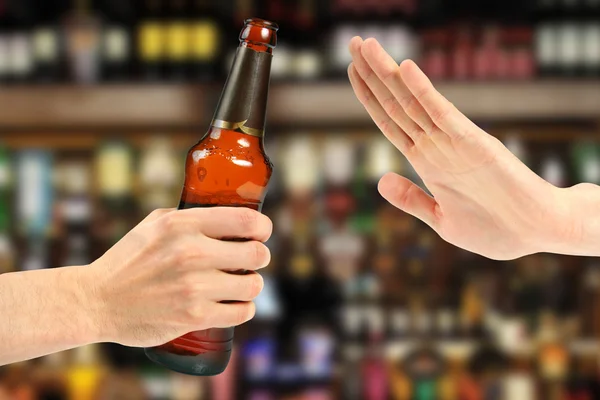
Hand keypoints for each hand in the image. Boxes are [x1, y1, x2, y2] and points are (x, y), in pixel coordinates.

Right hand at [84, 207, 271, 346]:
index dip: (263, 227)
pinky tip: (235, 304)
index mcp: (183, 224)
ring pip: (253, 285)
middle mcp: (191, 252)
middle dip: (260, 257)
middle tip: (251, 261)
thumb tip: (225, 213)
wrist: (96, 301)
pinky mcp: (194, 316)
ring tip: (241, 284)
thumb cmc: (128, 260)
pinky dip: (243, 309)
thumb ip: (189, 216)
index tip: (262, 233)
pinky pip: (242, 312)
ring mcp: (194, 287)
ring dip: (251, 285)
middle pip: (257, 254)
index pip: (246, 221)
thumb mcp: (154, 224)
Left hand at [348, 37, 579, 259]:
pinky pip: (443, 114)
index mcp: (425, 161)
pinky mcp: (474, 144)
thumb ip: (412, 199)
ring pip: (412, 102)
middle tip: (354, 42)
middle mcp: (436, 145)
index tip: (352, 70)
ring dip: (387, 73)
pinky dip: (424, 93)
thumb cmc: (494, 228)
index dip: (369, 95)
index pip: (389, 121)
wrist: (536, 233)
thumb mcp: (441, 219)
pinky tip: (406, 70)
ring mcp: (453, 142)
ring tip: (366, 45)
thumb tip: (380, 181)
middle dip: (372, 73)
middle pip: (395, 103)